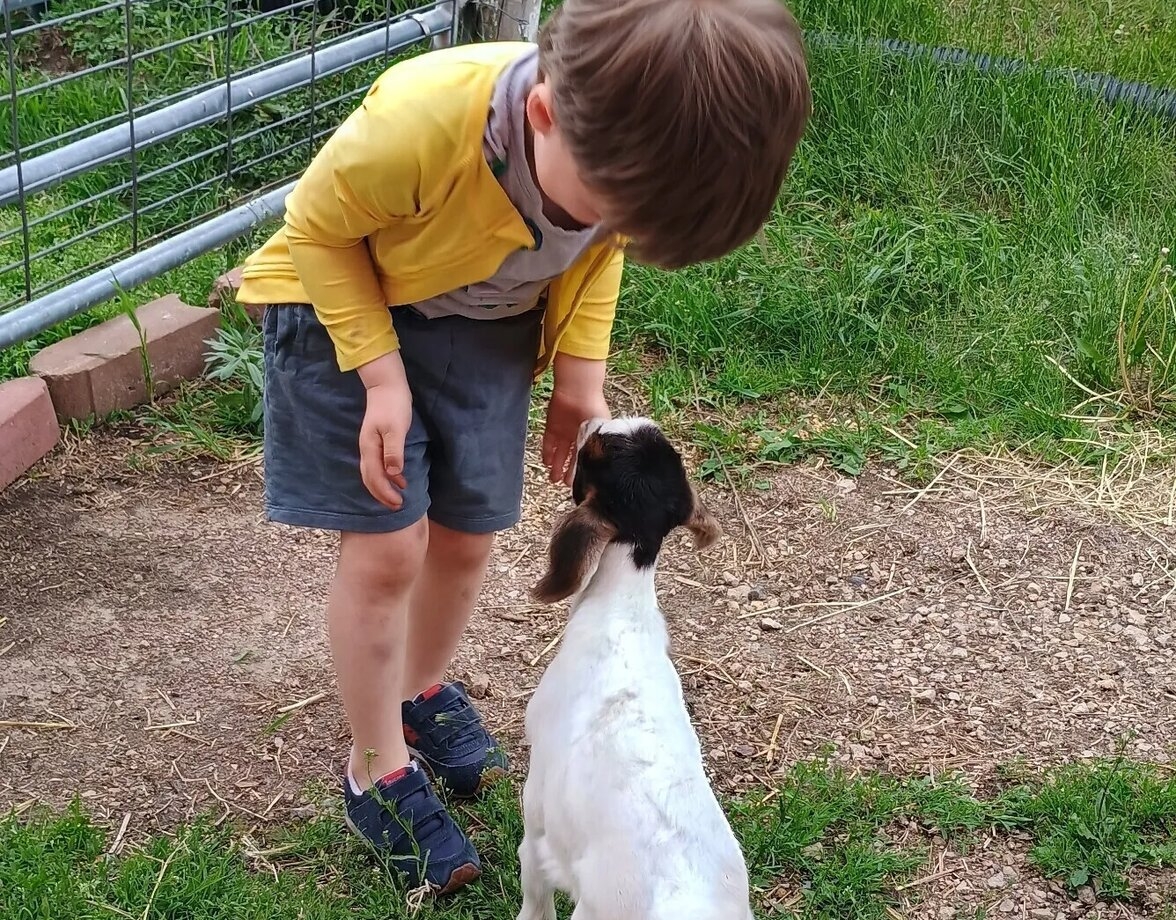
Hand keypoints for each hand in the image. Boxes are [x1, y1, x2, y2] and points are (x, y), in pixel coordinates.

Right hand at [357, 353, 412, 509]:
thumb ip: (393, 451)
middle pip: (370, 479)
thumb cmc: (393, 405)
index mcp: (370, 448)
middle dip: (381, 495)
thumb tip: (392, 473)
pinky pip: (377, 465)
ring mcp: (369, 445)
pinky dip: (385, 476)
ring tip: (397, 497)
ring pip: (371, 473)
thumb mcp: (396, 428)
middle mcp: (366, 449)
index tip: (398, 503)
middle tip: (397, 506)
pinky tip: (398, 478)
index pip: (375, 478)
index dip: (385, 493)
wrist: (386, 385)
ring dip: (383, 487)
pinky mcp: (376, 441)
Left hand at [542, 355, 608, 485]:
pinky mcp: (551, 426)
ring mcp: (564, 431)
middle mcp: (577, 436)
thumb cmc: (593, 408)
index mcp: (590, 436)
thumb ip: (597, 447)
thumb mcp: (600, 430)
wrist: (578, 391)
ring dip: (556, 466)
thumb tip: (599, 467)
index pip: (585, 456)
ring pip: (559, 453)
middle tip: (564, 485)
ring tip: (553, 479)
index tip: (579, 483)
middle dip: (568, 471)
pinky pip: (548, 443)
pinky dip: (547, 453)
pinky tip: (546, 464)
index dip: (582, 469)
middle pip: (571, 457)